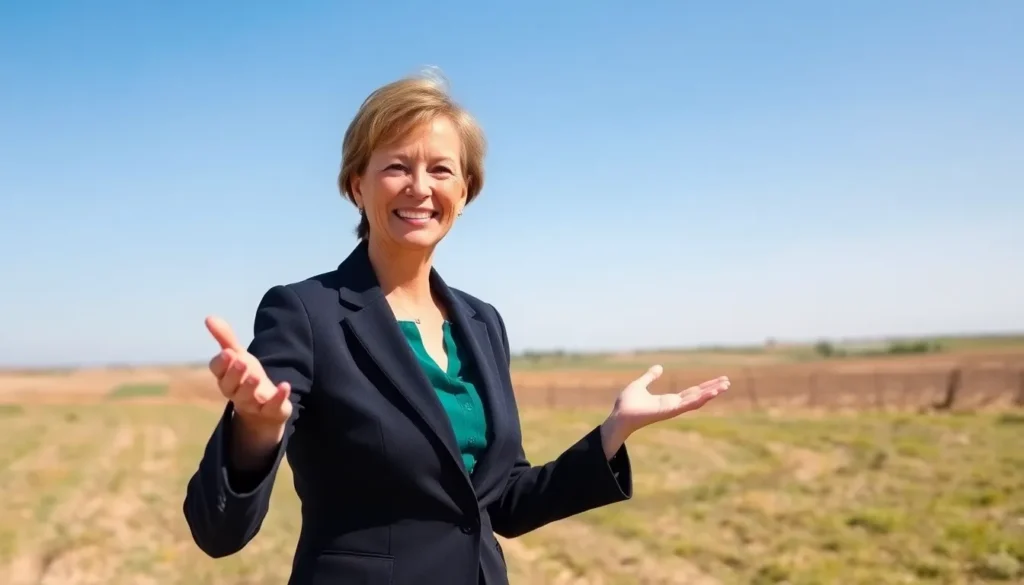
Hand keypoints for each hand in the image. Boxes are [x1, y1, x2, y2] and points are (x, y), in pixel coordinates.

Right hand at [205, 316, 291, 432]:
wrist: (263, 408)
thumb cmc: (246, 378)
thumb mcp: (238, 356)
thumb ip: (225, 339)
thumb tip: (209, 317)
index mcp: (226, 377)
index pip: (218, 371)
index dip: (222, 363)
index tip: (228, 353)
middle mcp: (235, 392)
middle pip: (230, 386)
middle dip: (235, 374)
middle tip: (242, 362)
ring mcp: (252, 403)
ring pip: (247, 398)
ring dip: (251, 386)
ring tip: (256, 375)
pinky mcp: (270, 410)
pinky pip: (272, 406)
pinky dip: (279, 397)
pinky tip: (285, 385)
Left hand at [605, 365, 729, 440]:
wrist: (619, 416)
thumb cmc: (627, 404)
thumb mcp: (640, 385)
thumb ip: (650, 377)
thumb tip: (659, 367)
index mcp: (669, 400)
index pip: (692, 392)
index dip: (705, 386)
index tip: (718, 381)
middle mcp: (674, 405)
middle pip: (698, 396)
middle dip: (712, 389)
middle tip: (727, 382)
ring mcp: (673, 409)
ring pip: (696, 400)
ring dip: (711, 393)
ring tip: (725, 386)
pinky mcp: (669, 411)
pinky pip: (687, 405)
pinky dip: (699, 399)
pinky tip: (710, 393)